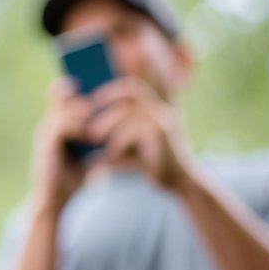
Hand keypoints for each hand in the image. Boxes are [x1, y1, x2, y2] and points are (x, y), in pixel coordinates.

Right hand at [31, 77, 93, 212]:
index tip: (90, 80)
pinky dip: (78, 128)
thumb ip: (100, 137)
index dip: (71, 85)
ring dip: (82, 112)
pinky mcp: (46, 146)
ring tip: (96, 116)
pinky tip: (91, 135)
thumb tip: (122, 123)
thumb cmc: (75, 177)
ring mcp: (45, 134)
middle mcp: (48, 125)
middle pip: (60, 96)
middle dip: (79, 94)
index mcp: (57, 124)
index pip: (60, 95)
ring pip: (63, 111)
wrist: (57, 201)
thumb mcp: (92, 153)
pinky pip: (62, 127)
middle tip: (98, 93)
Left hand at [87, 77, 193, 191]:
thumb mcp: (133, 143)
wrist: (178, 182)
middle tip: (91, 132)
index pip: (133, 87)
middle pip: (127, 96)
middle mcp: (161, 111)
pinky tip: (113, 157)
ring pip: (126, 114)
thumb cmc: (152, 163)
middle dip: (106, 110)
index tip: (94, 100)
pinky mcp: (161, 135)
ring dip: (108, 129)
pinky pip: (130, 132)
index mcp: (156, 109)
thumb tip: (89, 121)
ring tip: (99, 144)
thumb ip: (120, 129)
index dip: (112, 90)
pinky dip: (117, 144)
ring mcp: (163, 121)